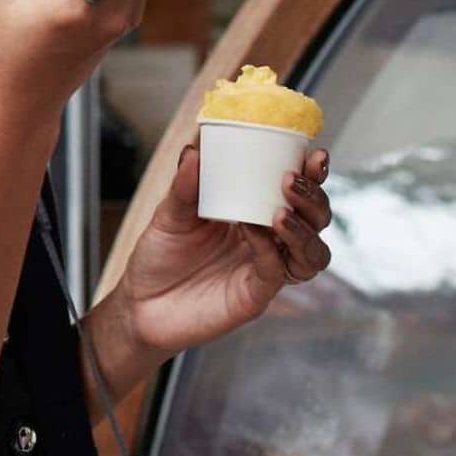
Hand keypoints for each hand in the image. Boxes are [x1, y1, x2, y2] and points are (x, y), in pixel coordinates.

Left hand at [111, 142, 333, 363]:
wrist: (140, 303)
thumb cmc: (161, 256)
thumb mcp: (169, 214)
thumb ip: (184, 186)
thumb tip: (193, 152)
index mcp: (255, 214)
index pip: (297, 193)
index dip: (313, 175)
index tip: (314, 155)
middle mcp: (269, 242)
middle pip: (316, 221)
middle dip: (313, 199)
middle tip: (290, 180)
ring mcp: (266, 270)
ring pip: (312, 253)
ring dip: (303, 229)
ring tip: (279, 211)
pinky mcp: (255, 296)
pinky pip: (277, 272)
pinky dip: (269, 250)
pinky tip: (253, 232)